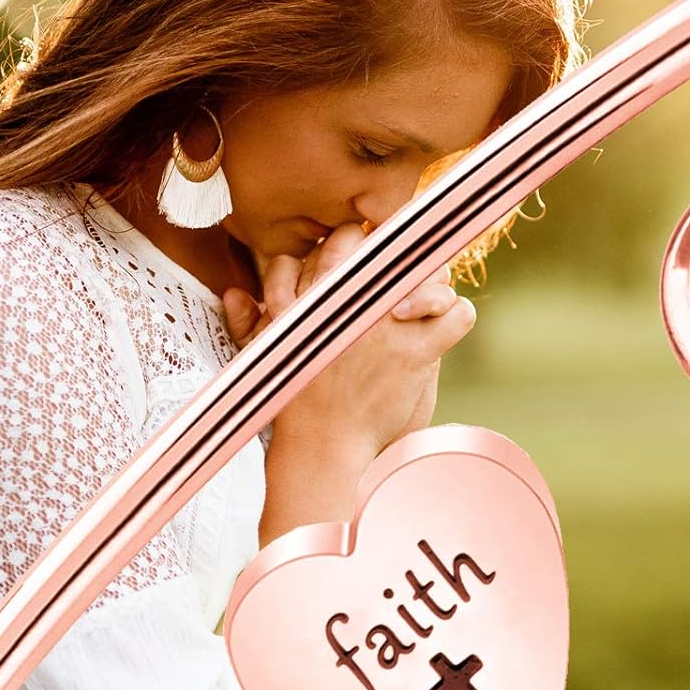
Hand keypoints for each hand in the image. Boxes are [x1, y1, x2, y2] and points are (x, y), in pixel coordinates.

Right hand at [243, 225, 472, 459]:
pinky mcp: (415, 353)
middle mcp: (348, 300)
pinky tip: (443, 326)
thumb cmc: (294, 402)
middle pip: (387, 248)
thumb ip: (246, 320)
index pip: (342, 241)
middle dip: (399, 257)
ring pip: (427, 272)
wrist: (320, 447)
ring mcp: (384, 325)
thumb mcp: (261, 355)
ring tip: (424, 304)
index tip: (368, 266)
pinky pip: (455, 312)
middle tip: (403, 278)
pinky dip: (455, 315)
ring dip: (432, 284)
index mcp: (312, 294)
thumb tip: (233, 293)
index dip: (361, 248)